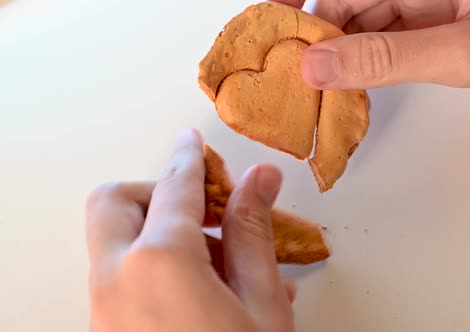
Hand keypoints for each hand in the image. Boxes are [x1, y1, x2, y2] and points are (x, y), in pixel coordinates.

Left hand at [85, 129, 294, 331]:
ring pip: (118, 244)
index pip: (174, 188)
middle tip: (203, 210)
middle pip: (115, 202)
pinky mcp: (105, 331)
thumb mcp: (261, 304)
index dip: (190, 158)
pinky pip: (123, 280)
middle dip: (156, 194)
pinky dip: (157, 270)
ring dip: (161, 236)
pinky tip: (205, 292)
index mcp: (160, 263)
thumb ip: (253, 235)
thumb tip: (260, 178)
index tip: (193, 141)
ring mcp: (102, 311)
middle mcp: (116, 282)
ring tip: (224, 269)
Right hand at [276, 0, 469, 92]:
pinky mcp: (442, 26)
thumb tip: (318, 66)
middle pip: (349, 8)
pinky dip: (372, 67)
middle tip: (293, 85)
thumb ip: (385, 59)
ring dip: (344, 60)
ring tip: (320, 96)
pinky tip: (358, 90)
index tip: (269, 39)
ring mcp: (431, 5)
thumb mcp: (461, 51)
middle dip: (320, 45)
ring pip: (368, 28)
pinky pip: (393, 44)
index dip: (300, 14)